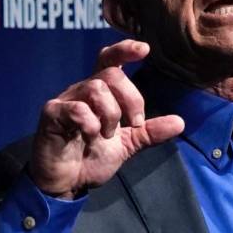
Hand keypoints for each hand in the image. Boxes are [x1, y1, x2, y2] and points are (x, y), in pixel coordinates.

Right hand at [30, 40, 184, 198]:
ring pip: (95, 88)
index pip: (110, 59)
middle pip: (111, 74)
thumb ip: (149, 132)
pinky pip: (76, 109)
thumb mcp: (127, 145)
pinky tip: (90, 137)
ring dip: (110, 114)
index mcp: (100, 93)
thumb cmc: (91, 159)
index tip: (144, 49)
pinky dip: (90, 124)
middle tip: (135, 124)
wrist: (67, 183)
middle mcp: (82, 91)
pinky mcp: (52, 115)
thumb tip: (180, 122)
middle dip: (131, 99)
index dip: (125, 50)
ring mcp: (65, 101)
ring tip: (108, 135)